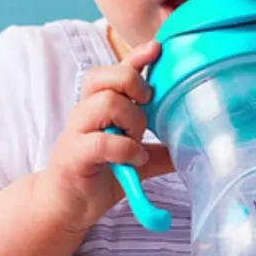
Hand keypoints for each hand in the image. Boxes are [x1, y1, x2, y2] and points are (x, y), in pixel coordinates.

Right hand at [37, 41, 171, 231]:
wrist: (64, 206)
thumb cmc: (97, 175)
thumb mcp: (134, 160)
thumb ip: (158, 151)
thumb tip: (191, 147)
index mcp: (98, 106)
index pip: (114, 70)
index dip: (135, 56)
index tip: (156, 48)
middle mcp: (85, 111)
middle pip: (107, 76)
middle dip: (133, 85)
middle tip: (146, 106)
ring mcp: (77, 131)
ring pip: (106, 102)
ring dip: (132, 120)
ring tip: (137, 141)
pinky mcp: (74, 154)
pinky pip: (103, 141)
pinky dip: (126, 149)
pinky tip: (134, 160)